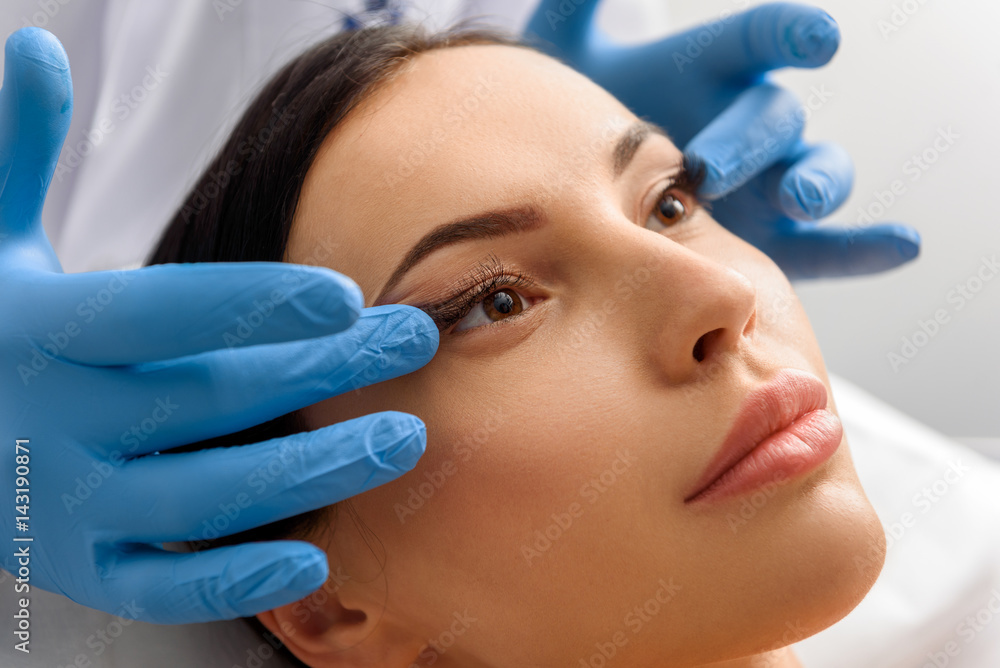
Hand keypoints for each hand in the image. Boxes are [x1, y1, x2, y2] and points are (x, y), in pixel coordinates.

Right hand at [0, 28, 437, 623]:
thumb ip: (19, 154)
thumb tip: (29, 45)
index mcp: (38, 332)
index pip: (154, 314)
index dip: (247, 304)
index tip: (343, 294)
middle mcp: (55, 423)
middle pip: (206, 397)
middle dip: (316, 370)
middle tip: (410, 342)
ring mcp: (68, 505)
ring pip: (199, 498)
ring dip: (306, 475)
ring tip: (401, 440)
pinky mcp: (83, 567)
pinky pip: (161, 587)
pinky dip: (232, 582)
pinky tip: (313, 559)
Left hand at [526, 1, 919, 278]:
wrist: (597, 188)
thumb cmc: (591, 114)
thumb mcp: (576, 64)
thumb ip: (577, 15)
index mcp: (710, 70)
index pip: (754, 40)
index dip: (787, 34)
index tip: (815, 38)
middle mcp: (750, 121)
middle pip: (773, 118)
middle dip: (747, 140)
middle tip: (706, 166)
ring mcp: (768, 181)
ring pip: (820, 171)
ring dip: (819, 183)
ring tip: (799, 199)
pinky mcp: (776, 237)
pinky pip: (831, 246)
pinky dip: (867, 246)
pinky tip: (903, 243)